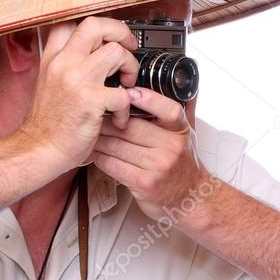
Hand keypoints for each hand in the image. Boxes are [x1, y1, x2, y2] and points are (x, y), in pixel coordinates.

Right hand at [15, 16, 140, 170]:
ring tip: (126, 84)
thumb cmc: (46, 125)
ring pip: (116, 52)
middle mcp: (63, 63)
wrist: (39, 150)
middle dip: (120, 33)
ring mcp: (77, 79)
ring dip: (129, 67)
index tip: (107, 37)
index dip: (96, 25)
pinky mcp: (91, 100)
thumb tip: (91, 55)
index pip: (70, 21)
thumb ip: (66, 66)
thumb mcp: (48, 84)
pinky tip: (119, 118)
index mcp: (52, 58)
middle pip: (96, 25)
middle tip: (128, 48)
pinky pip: (123, 92)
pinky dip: (127, 107)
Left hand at [92, 87, 213, 222]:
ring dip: (99, 139)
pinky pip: (114, 165)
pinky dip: (100, 158)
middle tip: (91, 111)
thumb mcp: (186, 136)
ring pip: (118, 146)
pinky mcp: (144, 183)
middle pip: (132, 127)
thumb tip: (176, 79)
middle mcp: (171, 148)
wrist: (191, 200)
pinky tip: (93, 153)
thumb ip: (177, 112)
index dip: (150, 100)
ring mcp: (158, 166)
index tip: (131, 92)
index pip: (169, 111)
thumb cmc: (183, 165)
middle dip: (108, 119)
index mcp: (181, 131)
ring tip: (87, 131)